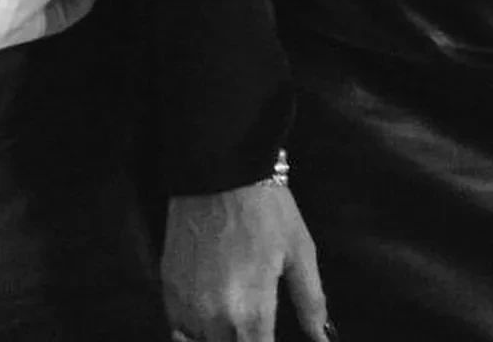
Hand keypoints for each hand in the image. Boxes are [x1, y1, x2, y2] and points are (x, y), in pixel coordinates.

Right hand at [162, 181, 329, 341]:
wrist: (219, 168)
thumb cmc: (266, 209)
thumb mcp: (299, 252)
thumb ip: (311, 303)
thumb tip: (324, 337)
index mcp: (251, 315)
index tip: (271, 336)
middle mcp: (214, 320)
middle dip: (247, 341)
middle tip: (258, 325)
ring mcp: (186, 306)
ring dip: (220, 339)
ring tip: (236, 325)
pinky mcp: (168, 289)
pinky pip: (178, 330)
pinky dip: (192, 334)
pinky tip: (209, 322)